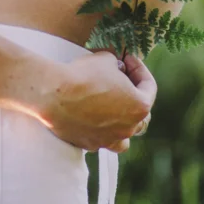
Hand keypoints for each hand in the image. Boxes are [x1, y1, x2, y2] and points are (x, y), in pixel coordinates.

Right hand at [37, 49, 156, 151]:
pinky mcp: (90, 144)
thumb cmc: (83, 75)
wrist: (54, 94)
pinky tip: (95, 118)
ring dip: (124, 121)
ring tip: (115, 108)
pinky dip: (103, 130)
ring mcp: (110, 139)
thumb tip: (116, 66)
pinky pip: (103, 139)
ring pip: (125, 134)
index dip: (138, 68)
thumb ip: (117, 64)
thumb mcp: (106, 59)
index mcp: (139, 107)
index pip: (149, 86)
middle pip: (141, 113)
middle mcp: (128, 127)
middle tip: (122, 78)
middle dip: (134, 93)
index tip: (127, 59)